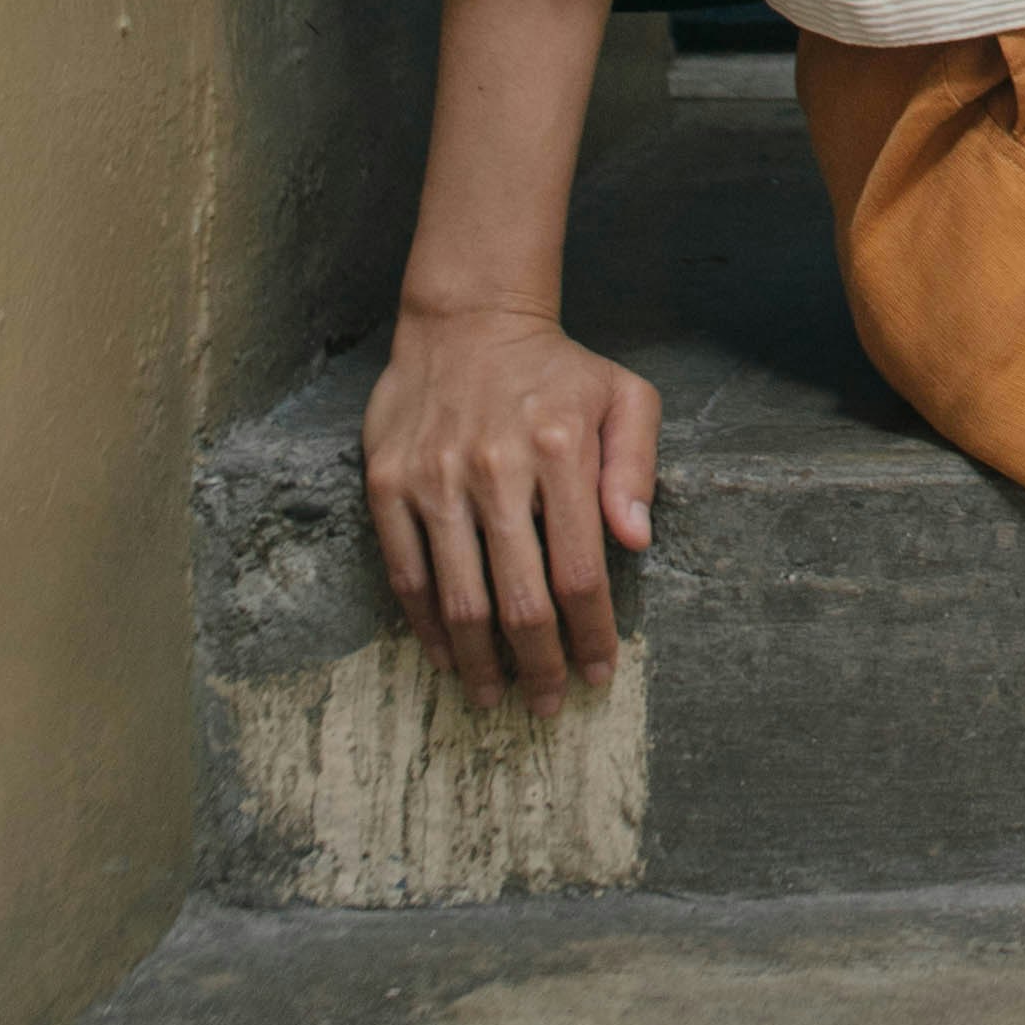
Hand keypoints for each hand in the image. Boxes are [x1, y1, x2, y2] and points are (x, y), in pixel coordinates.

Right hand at [363, 297, 659, 705]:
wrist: (468, 321)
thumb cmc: (556, 371)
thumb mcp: (623, 396)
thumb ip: (636, 467)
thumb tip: (636, 541)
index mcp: (561, 448)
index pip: (580, 570)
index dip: (592, 633)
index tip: (600, 671)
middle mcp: (497, 468)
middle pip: (520, 599)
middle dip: (540, 665)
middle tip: (549, 704)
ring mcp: (436, 479)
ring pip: (460, 600)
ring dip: (481, 662)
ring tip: (498, 696)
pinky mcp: (388, 485)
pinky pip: (409, 576)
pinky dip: (429, 627)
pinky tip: (450, 655)